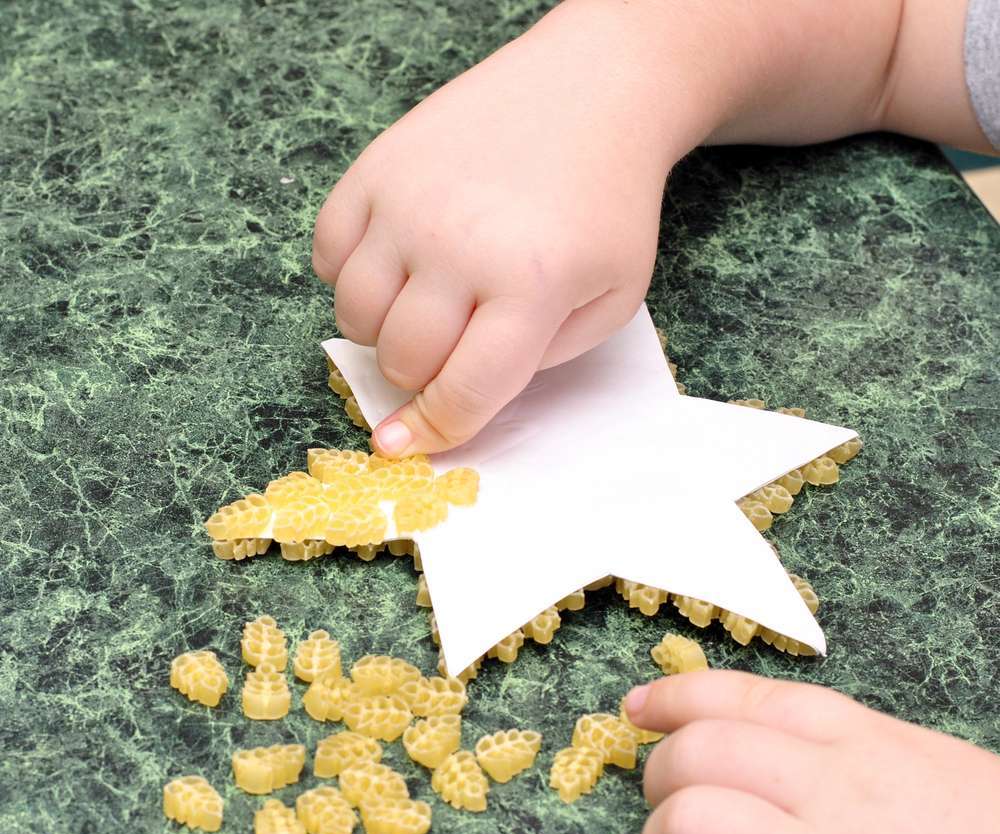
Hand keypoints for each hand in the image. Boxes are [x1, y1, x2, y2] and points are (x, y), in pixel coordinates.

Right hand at [312, 3, 687, 455]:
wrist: (590, 93)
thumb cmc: (606, 205)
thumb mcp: (610, 299)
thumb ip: (539, 361)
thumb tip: (460, 396)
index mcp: (529, 285)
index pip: (462, 390)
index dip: (432, 430)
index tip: (404, 444)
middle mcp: (456, 245)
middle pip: (401, 358)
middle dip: (419, 375)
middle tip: (447, 349)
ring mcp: (407, 203)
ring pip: (353, 314)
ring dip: (380, 332)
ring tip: (422, 306)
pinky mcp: (375, 168)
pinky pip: (326, 254)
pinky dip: (348, 277)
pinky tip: (392, 263)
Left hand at [624, 670, 999, 833]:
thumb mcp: (914, 764)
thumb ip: (831, 751)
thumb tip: (737, 745)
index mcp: (854, 737)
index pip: (733, 697)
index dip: (671, 700)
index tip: (637, 711)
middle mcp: (834, 789)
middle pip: (697, 756)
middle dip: (660, 779)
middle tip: (668, 808)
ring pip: (694, 823)